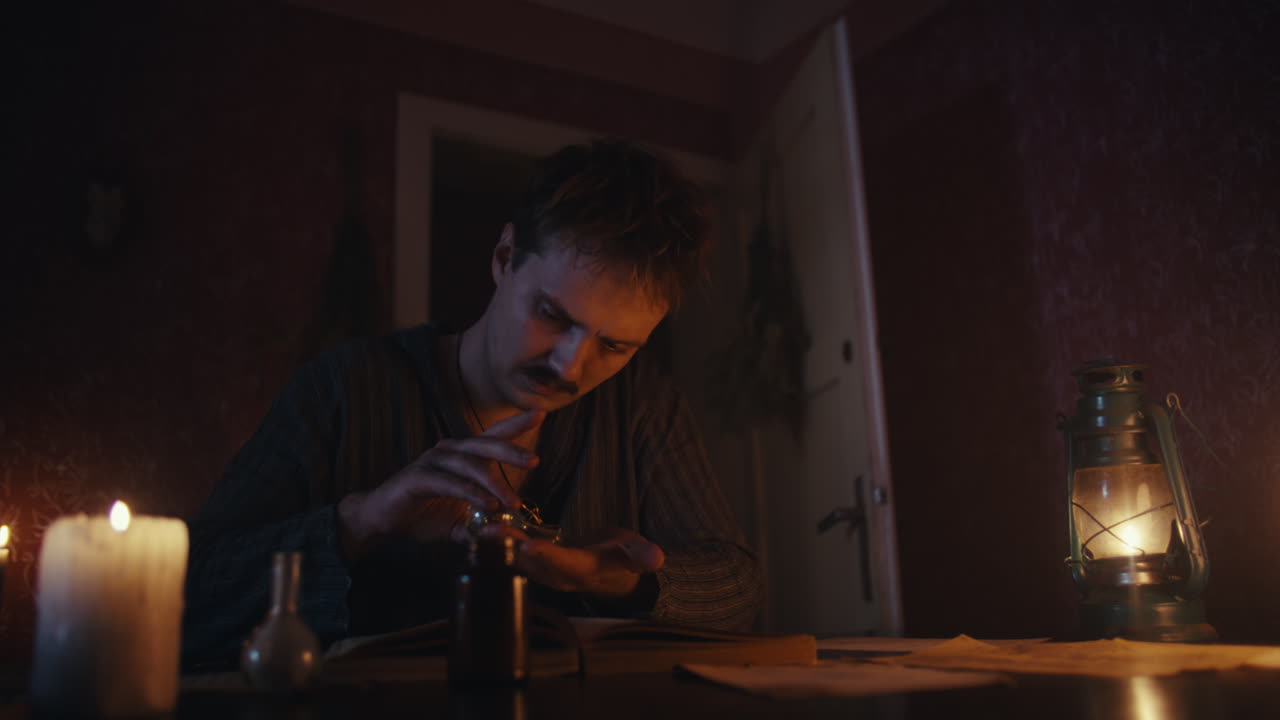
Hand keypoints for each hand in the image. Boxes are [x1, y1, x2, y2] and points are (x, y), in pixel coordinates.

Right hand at [338, 410, 543, 563]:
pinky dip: (470, 492)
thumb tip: (509, 533)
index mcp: (462, 457)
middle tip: (534, 460)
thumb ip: (482, 526)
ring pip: (469, 465)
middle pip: (485, 444)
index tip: (540, 414)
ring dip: (493, 483)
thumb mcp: (458, 525)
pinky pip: (450, 482)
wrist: (380, 521)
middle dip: (510, 451)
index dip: (515, 425)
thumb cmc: (421, 516)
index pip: (492, 437)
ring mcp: (432, 462)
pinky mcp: (418, 477)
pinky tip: (486, 503)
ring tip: (511, 502)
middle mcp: (449, 453)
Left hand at [482, 525, 664, 598]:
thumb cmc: (626, 556)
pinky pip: (517, 555)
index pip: (565, 564)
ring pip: (521, 561)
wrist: (613, 571)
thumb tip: (658, 559)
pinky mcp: (538, 564)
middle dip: (513, 550)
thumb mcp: (637, 552)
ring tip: (484, 528)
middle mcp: (561, 575)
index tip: (530, 546)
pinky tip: (485, 528)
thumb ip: (643, 554)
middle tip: (493, 532)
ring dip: (502, 547)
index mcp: (584, 569)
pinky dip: (502, 544)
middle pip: (534, 564)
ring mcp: (547, 571)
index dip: (548, 556)